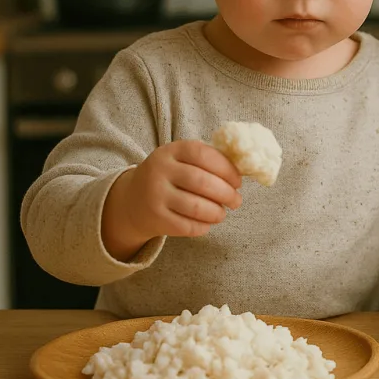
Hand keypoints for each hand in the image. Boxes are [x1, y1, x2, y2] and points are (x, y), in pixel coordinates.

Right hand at [102, 140, 242, 260]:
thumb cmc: (170, 178)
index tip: (238, 181)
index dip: (227, 168)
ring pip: (196, 207)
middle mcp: (159, 171)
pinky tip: (208, 223)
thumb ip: (209, 161)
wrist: (132, 201)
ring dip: (217, 212)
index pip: (204, 154)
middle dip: (227, 194)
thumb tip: (247, 168)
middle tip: (237, 201)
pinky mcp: (155, 218)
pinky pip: (188, 226)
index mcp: (170, 151)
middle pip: (202, 182)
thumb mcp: (182, 161)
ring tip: (222, 213)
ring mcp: (155, 195)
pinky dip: (204, 227)